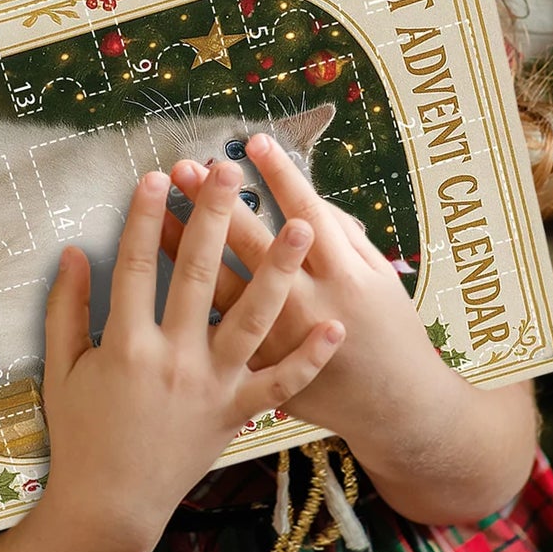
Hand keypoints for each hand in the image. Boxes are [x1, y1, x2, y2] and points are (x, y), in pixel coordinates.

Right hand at [40, 157, 343, 551]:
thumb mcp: (60, 370)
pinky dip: (308, 359)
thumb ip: (65, 308)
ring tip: (302, 226)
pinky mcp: (235, 413)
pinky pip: (279, 385)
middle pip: (197, 274)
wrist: (110, 507)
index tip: (158, 175)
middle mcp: (172, 358)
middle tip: (229, 170)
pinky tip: (335, 328)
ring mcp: (210, 386)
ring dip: (278, 270)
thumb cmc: (82, 434)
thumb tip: (72, 251)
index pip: (135, 264)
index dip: (146, 216)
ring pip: (251, 319)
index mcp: (124, 344)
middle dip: (215, 217)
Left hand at [161, 133, 447, 469]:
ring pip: (222, 286)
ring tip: (158, 209)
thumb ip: (344, 234)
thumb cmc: (392, 331)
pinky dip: (188, 300)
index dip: (279, 174)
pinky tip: (157, 273)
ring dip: (187, 245)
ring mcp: (278, 340)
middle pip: (251, 243)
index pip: (306, 210)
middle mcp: (307, 303)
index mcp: (343, 274)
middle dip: (216, 201)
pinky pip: (216, 331)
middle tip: (186, 165)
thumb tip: (303, 199)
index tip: (252, 141)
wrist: (395, 411)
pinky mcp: (260, 371)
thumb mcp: (381, 275)